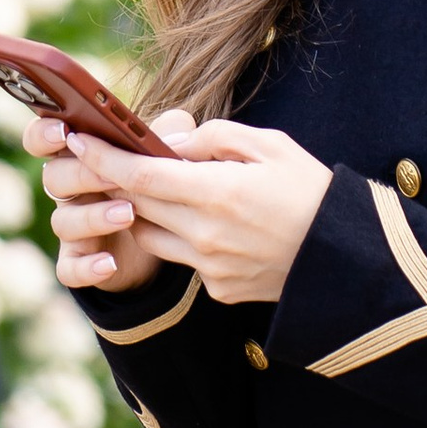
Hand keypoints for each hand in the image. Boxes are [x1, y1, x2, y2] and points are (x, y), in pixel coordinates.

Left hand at [26, 110, 331, 306]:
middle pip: (136, 204)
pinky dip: (179, 236)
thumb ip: (214, 138)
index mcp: (219, 193)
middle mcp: (206, 235)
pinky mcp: (218, 289)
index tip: (79, 139)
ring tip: (151, 187)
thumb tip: (170, 141)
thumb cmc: (311, 190)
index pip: (140, 175)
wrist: (347, 259)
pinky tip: (202, 221)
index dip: (103, 157)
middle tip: (99, 156)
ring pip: (149, 235)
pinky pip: (181, 258)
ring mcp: (210, 268)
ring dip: (142, 211)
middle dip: (113, 180)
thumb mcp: (270, 146)